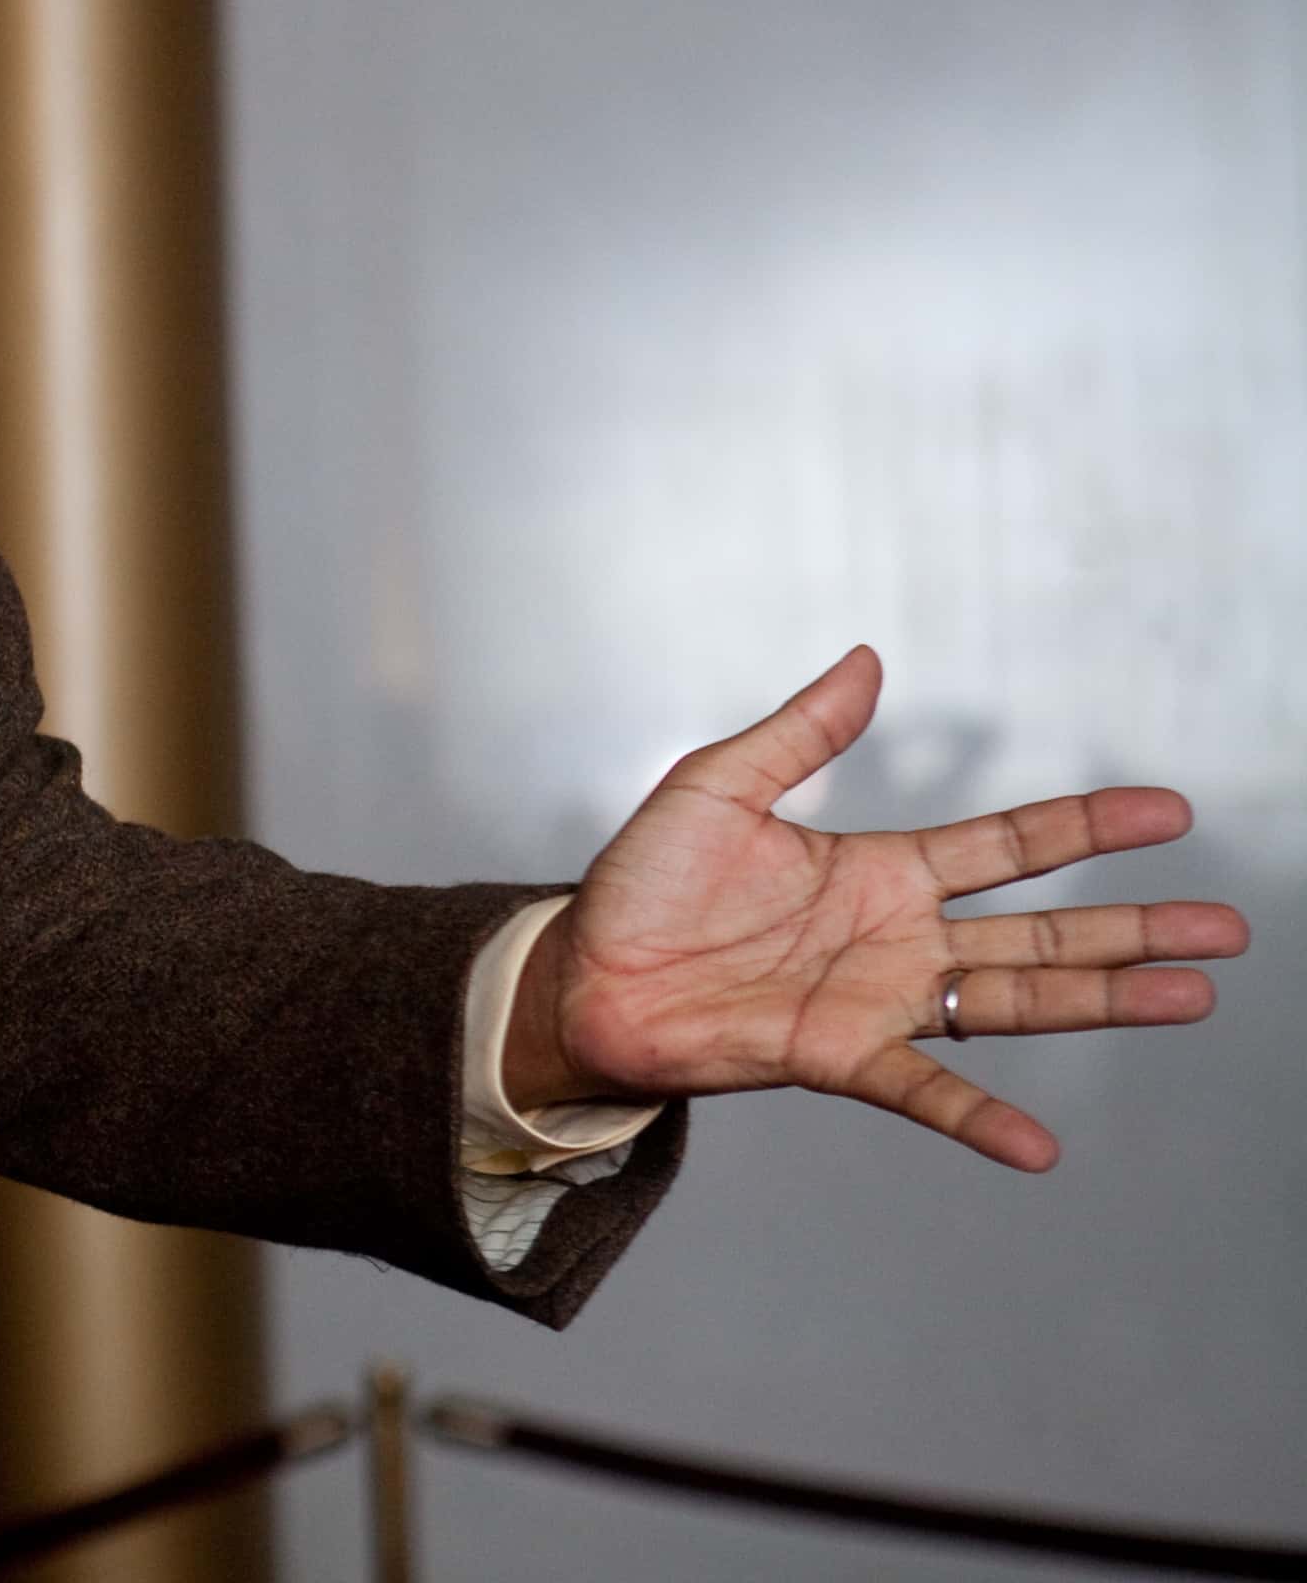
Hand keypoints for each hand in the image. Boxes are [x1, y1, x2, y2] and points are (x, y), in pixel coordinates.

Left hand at [517, 646, 1246, 1170]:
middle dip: (1134, 928)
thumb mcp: (716, 786)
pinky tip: (1040, 1145)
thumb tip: (866, 659)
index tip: (1169, 811)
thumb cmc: (640, 886)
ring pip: (1013, 1000)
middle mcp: (897, 937)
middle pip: (1042, 930)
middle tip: (1225, 927)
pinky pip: (922, 1091)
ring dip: (1102, 1003)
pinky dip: (980, 1119)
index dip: (1084, 827)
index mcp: (878, 868)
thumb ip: (797, 732)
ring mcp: (876, 1000)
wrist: (580, 974)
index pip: (1007, 844)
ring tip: (1193, 999)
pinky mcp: (835, 1054)